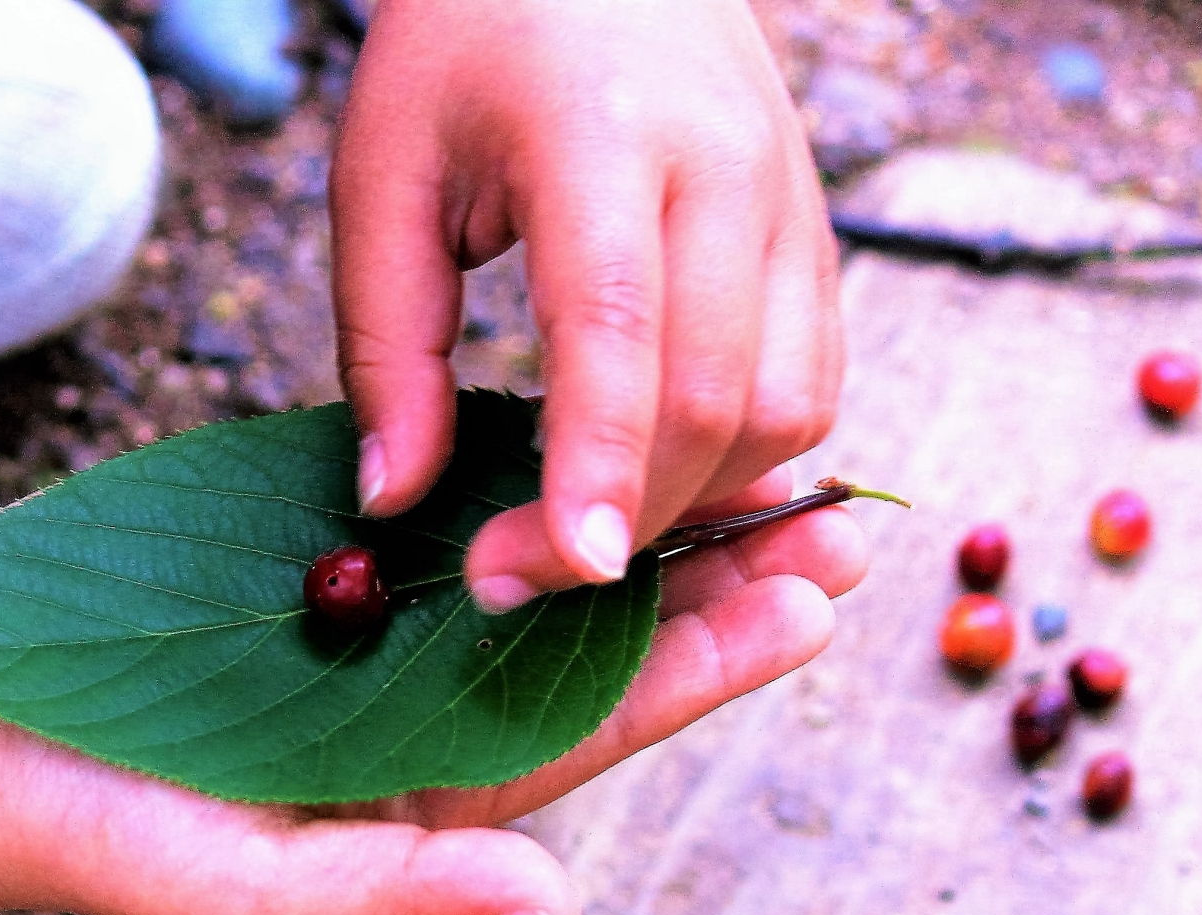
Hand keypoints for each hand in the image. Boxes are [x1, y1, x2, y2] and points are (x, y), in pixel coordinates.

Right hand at [0, 476, 863, 914]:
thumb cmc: (80, 821)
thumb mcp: (238, 886)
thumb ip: (397, 888)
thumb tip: (559, 903)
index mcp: (420, 794)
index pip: (590, 728)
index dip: (699, 665)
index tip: (802, 600)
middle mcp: (413, 710)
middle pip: (587, 640)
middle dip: (705, 581)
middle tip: (827, 515)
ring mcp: (365, 627)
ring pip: (527, 560)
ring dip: (631, 506)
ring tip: (741, 449)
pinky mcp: (310, 553)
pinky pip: (438, 501)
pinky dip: (518, 460)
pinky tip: (588, 415)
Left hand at [330, 0, 840, 613]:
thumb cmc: (470, 43)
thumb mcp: (384, 171)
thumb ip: (385, 342)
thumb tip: (393, 497)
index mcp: (602, 137)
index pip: (618, 330)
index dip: (602, 468)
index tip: (575, 570)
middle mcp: (724, 168)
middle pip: (716, 395)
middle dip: (634, 515)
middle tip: (521, 574)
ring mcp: (789, 198)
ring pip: (790, 404)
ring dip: (702, 494)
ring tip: (597, 522)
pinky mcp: (816, 228)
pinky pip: (815, 376)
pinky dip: (751, 450)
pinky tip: (668, 466)